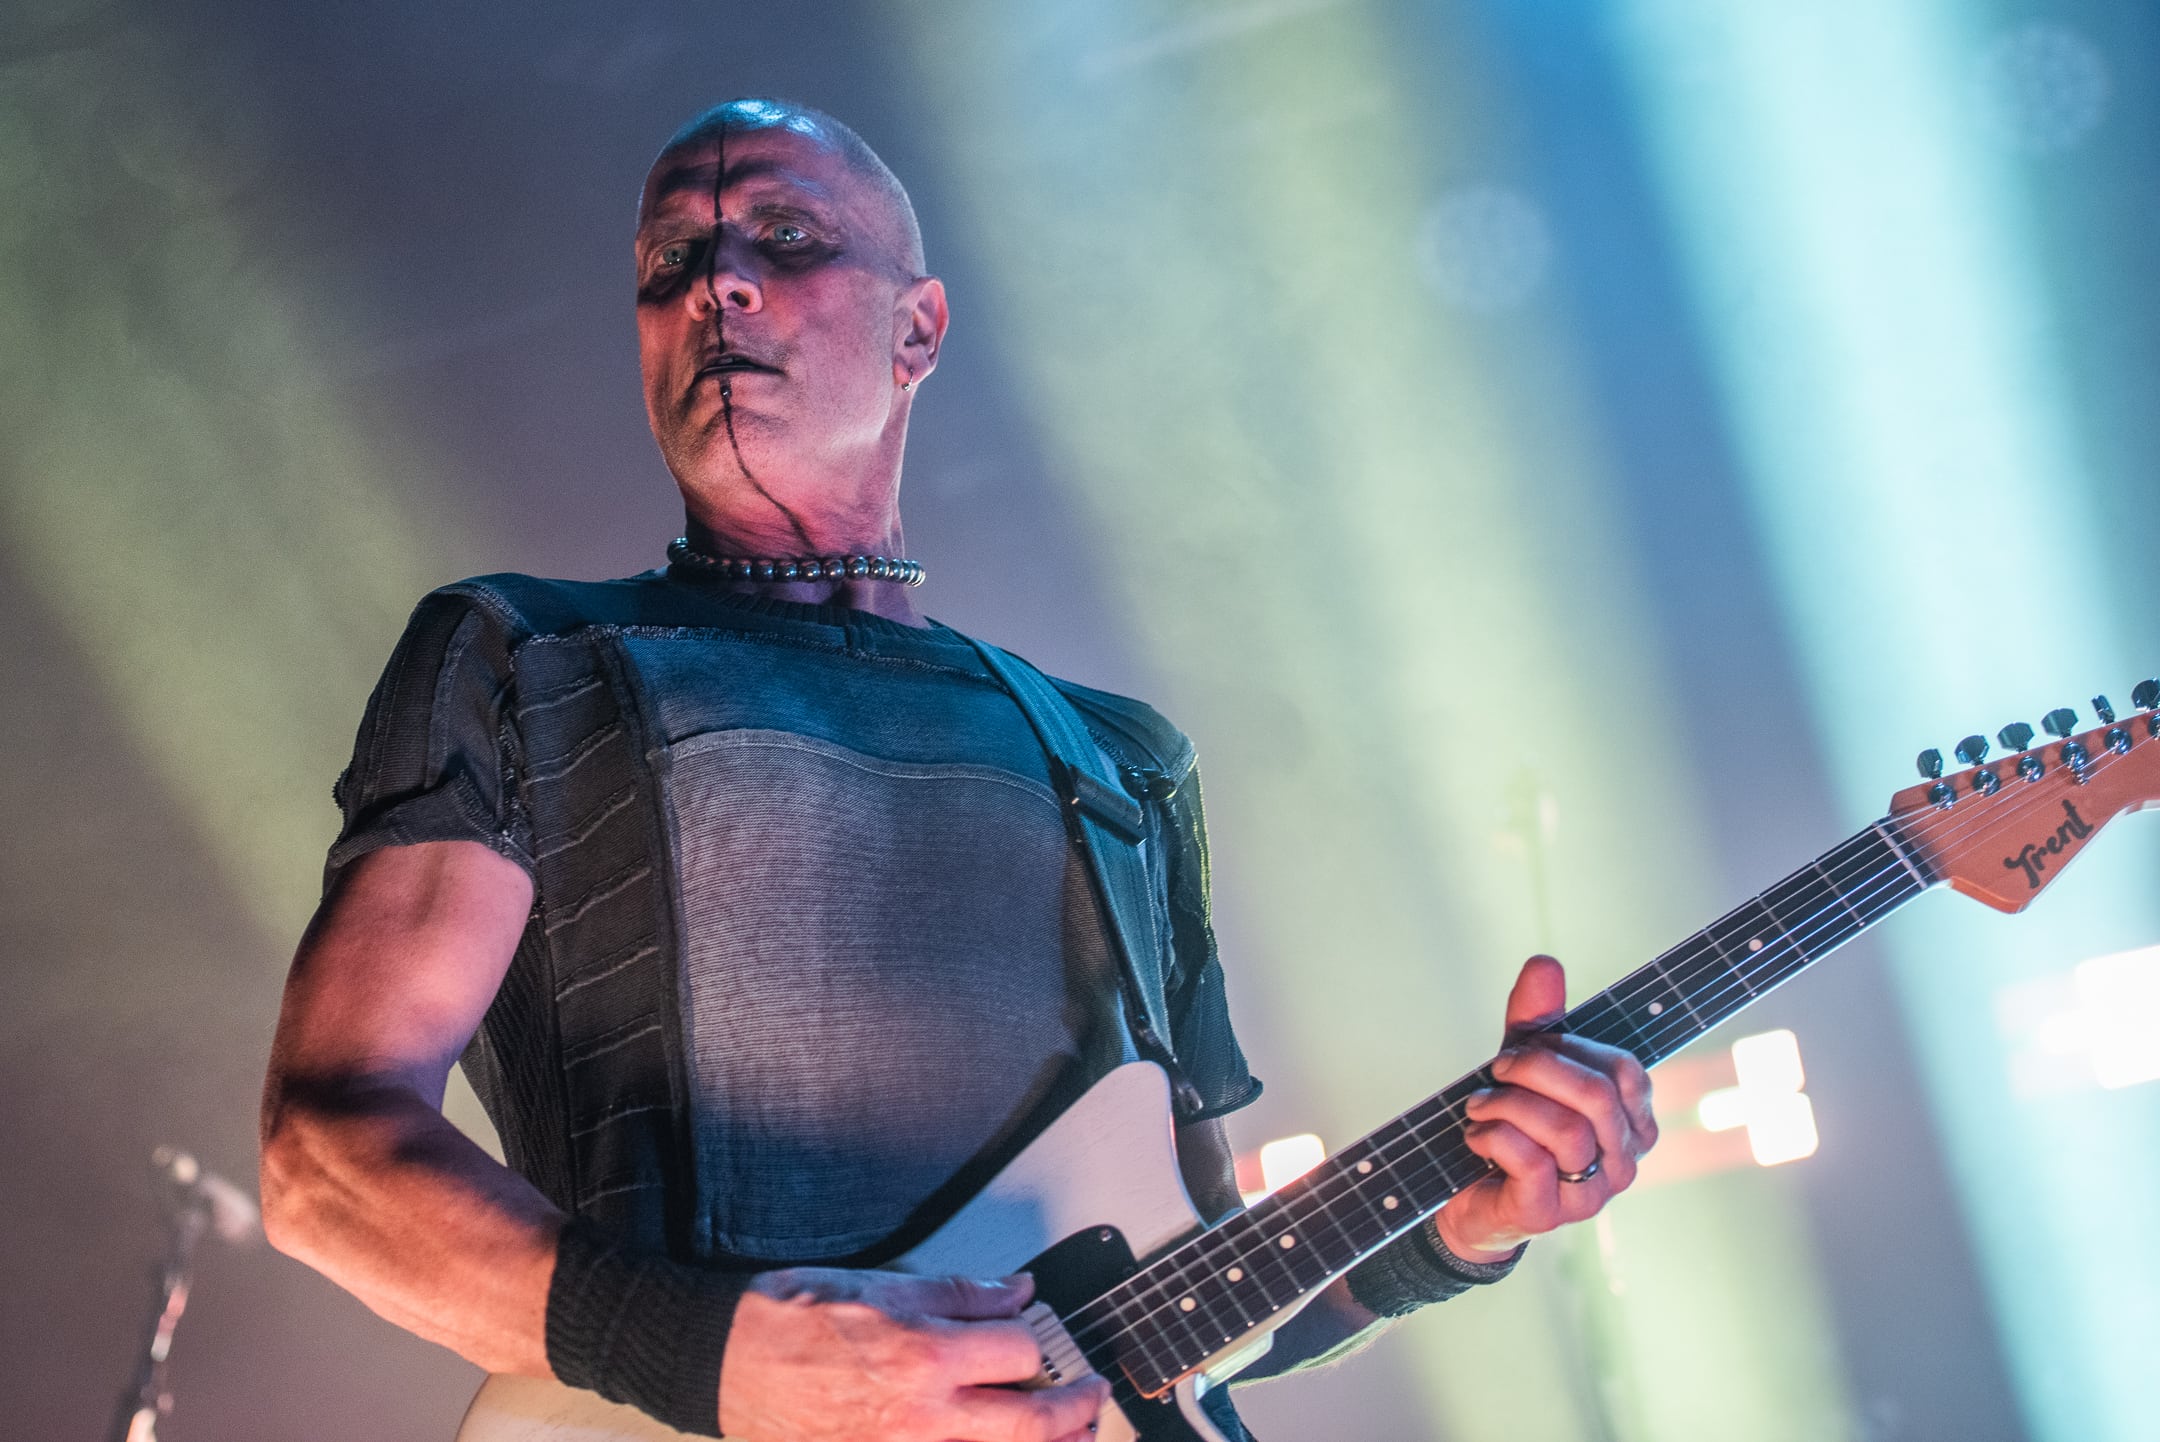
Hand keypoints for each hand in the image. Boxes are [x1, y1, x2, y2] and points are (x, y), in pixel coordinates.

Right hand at [716, 1267, 1110, 1441]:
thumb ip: (959, 1293)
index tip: (1038, 1335)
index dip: (1037, 1340)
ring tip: (1073, 1440)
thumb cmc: (790, 1318)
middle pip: (1029, 1426)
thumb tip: (1015, 1291)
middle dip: (1075, 1411)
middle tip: (1093, 1396)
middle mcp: (923, 1418)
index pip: (1019, 1353)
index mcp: (925, 1357)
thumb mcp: (882, 1284)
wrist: (723, 1362)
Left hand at [1434, 955, 1657, 1262]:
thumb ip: (1537, 1018)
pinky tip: (1476, 1135)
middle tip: (1498, 1070)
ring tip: (1478, 1105)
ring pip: (1565, 1129)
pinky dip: (1492, 1135)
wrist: (1465, 1194)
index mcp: (1632, 1123)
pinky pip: (1530, 1160)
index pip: (1624, 1070)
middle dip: (1537, 1069)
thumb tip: (1545, 962)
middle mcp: (1623, 1162)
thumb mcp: (1523, 1065)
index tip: (1528, 1045)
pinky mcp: (1548, 1214)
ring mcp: (1590, 1194)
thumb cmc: (1509, 1126)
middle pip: (1597, 1096)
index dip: (1570, 1048)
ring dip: (1507, 1104)